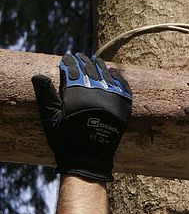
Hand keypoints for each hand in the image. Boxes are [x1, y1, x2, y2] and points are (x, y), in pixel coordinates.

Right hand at [32, 52, 131, 181]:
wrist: (88, 158)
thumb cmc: (65, 139)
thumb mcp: (50, 118)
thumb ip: (46, 95)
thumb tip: (39, 75)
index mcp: (78, 96)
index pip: (74, 72)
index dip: (69, 63)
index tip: (67, 57)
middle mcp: (97, 94)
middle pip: (91, 71)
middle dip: (85, 62)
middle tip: (81, 56)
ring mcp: (113, 100)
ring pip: (108, 77)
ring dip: (101, 67)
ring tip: (96, 60)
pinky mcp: (124, 108)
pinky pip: (123, 88)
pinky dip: (118, 79)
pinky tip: (114, 73)